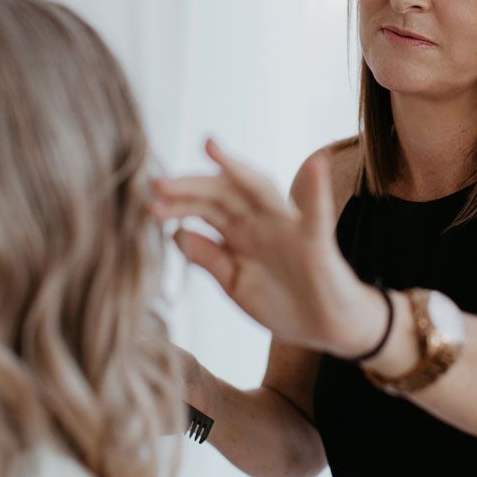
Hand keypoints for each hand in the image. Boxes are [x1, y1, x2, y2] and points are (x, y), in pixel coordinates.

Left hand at [151, 138, 380, 354]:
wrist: (328, 329)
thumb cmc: (284, 302)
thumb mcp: (235, 284)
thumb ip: (209, 258)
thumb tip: (176, 233)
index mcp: (241, 232)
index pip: (205, 207)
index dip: (178, 202)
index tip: (148, 202)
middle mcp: (262, 221)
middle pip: (223, 194)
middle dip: (191, 187)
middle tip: (157, 183)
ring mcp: (289, 228)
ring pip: (260, 191)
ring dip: (236, 169)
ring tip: (211, 147)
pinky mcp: (316, 242)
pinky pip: (318, 213)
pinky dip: (318, 188)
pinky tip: (316, 163)